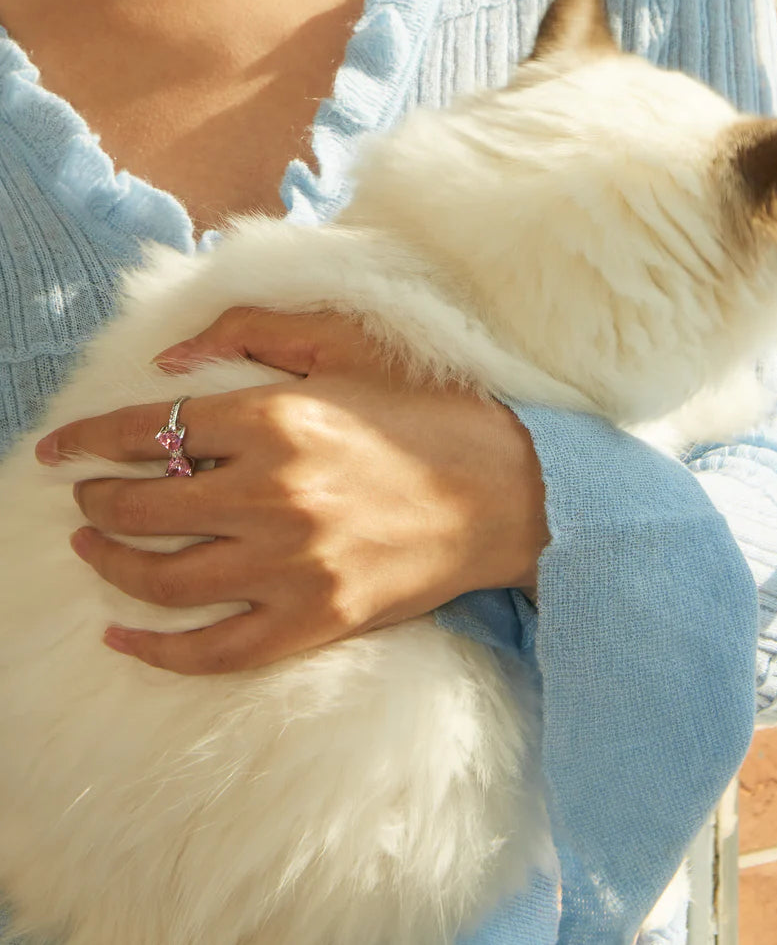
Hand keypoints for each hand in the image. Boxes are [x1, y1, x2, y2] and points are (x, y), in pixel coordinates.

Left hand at [36, 310, 548, 674]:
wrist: (511, 493)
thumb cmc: (432, 415)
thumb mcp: (350, 349)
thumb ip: (254, 334)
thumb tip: (170, 362)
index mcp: (277, 418)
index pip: (147, 431)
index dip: (87, 441)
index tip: (57, 450)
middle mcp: (274, 495)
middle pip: (141, 508)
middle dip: (95, 503)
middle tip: (86, 499)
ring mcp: (293, 567)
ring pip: (163, 579)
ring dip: (111, 565)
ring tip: (95, 552)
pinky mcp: (316, 621)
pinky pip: (214, 650)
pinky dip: (158, 651)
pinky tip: (124, 637)